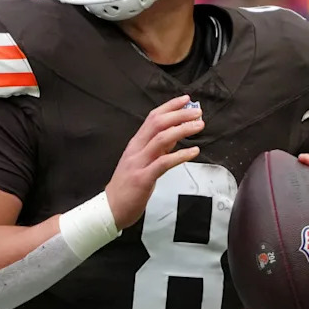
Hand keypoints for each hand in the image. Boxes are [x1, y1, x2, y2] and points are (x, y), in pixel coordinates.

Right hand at [104, 95, 202, 228]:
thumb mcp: (140, 162)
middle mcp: (136, 150)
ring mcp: (139, 163)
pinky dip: (180, 155)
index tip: (186, 100)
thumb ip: (156, 149)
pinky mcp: (143, 178)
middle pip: (157, 123)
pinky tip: (193, 152)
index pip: (152, 118)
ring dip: (182, 130)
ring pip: (161, 139)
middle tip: (197, 112)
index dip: (170, 107)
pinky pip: (164, 163)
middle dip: (179, 115)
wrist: (110, 208)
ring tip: (198, 127)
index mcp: (135, 144)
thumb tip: (174, 137)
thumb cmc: (126, 186)